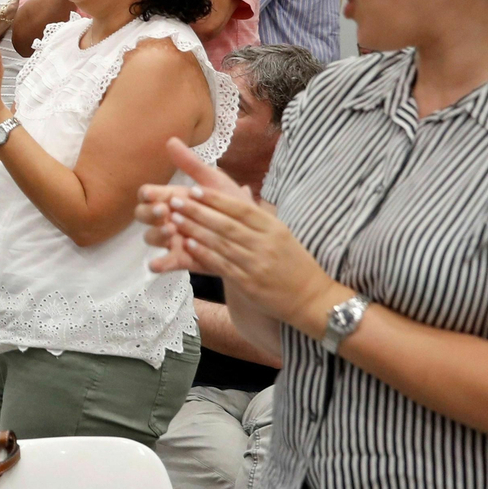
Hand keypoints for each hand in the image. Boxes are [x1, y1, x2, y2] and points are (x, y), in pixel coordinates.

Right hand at [137, 138, 254, 274]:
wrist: (253, 235)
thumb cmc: (232, 205)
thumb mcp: (214, 182)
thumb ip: (192, 164)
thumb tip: (170, 140)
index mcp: (173, 198)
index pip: (150, 195)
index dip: (148, 195)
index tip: (152, 194)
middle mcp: (168, 218)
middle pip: (144, 215)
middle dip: (149, 213)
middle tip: (164, 211)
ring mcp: (172, 240)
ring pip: (151, 237)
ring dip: (155, 234)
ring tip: (169, 231)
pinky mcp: (181, 259)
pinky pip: (164, 262)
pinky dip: (158, 263)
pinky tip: (156, 264)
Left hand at [138, 140, 339, 330]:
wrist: (312, 298)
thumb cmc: (294, 264)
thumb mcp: (282, 234)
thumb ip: (258, 215)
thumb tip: (241, 189)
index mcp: (274, 227)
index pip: (241, 208)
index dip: (215, 198)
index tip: (193, 189)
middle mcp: (266, 243)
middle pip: (226, 223)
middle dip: (197, 211)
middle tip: (174, 201)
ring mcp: (257, 263)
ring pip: (221, 243)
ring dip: (195, 230)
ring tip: (174, 220)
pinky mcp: (250, 283)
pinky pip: (223, 265)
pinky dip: (204, 254)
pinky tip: (188, 246)